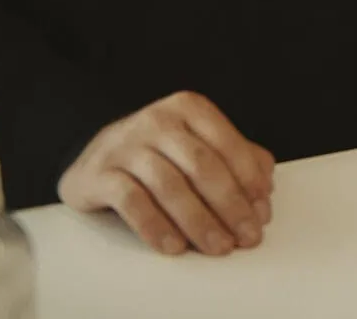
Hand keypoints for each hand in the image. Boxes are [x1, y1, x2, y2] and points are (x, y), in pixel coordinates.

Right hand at [57, 91, 274, 257]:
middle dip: (230, 206)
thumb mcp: (198, 146)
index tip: (262, 213)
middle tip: (245, 237)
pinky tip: (175, 247)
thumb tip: (264, 195)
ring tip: (217, 247)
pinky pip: (132, 201)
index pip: (227, 145)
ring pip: (170, 185)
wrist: (93, 158)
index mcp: (189, 109)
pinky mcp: (99, 173)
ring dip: (198, 221)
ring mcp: (126, 145)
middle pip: (202, 166)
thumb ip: (236, 161)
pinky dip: (156, 227)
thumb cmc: (159, 155)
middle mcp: (158, 120)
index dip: (249, 182)